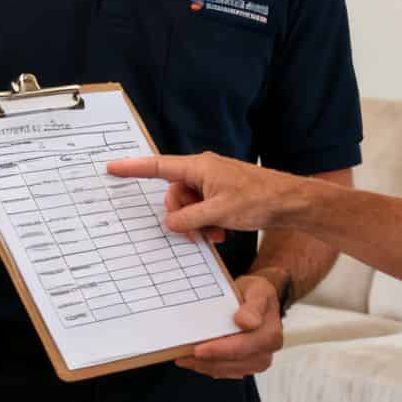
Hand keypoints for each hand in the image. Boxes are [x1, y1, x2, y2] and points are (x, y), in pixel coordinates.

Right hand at [105, 152, 305, 237]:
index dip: (133, 168)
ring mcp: (213, 183)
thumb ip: (189, 219)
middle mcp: (203, 171)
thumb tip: (171, 223)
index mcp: (199, 168)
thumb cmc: (258, 200)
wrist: (289, 203)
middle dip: (181, 217)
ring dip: (196, 223)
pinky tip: (220, 233)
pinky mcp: (223, 194)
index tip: (112, 167)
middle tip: (196, 233)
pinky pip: (203, 209)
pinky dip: (207, 223)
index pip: (158, 167)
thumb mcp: (218, 214)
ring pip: (189, 205)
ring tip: (214, 235)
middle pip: (174, 194)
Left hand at [178, 273, 284, 377]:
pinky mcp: (246, 366)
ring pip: (226, 370)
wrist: (259, 299)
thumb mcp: (258, 290)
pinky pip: (224, 371)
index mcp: (270, 335)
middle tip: (182, 356)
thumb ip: (254, 306)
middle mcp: (265, 352)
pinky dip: (207, 367)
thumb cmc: (256, 294)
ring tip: (183, 358)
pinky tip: (193, 360)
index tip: (198, 350)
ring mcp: (256, 362)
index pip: (241, 347)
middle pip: (231, 363)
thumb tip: (247, 322)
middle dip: (206, 361)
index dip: (218, 350)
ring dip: (204, 366)